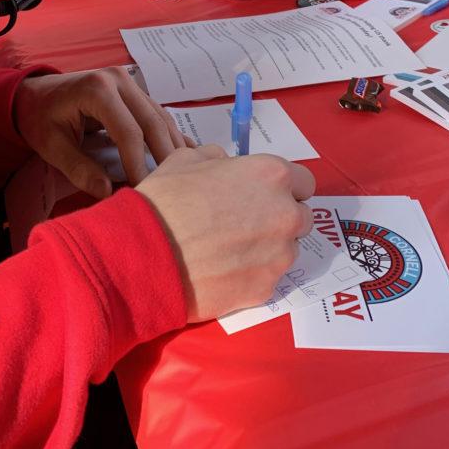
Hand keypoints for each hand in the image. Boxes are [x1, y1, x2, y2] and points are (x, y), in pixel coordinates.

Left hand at [13, 69, 191, 198]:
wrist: (35, 93)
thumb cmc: (40, 118)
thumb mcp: (51, 145)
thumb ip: (78, 169)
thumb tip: (108, 193)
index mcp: (97, 89)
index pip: (128, 132)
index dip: (139, 164)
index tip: (144, 191)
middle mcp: (119, 80)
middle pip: (153, 121)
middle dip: (165, 156)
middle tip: (175, 188)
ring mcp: (129, 82)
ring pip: (161, 117)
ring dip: (173, 146)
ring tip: (184, 176)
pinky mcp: (134, 91)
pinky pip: (157, 113)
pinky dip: (170, 134)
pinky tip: (188, 153)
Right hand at [137, 146, 314, 320]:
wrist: (144, 254)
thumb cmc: (165, 200)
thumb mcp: (187, 159)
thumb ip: (218, 159)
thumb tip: (225, 165)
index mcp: (272, 176)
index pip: (304, 181)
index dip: (283, 187)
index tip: (263, 194)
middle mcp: (285, 214)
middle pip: (301, 216)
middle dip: (279, 217)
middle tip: (246, 222)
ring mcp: (279, 256)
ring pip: (286, 249)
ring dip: (268, 247)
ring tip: (229, 249)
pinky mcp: (265, 289)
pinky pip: (268, 277)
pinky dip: (252, 273)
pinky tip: (223, 270)